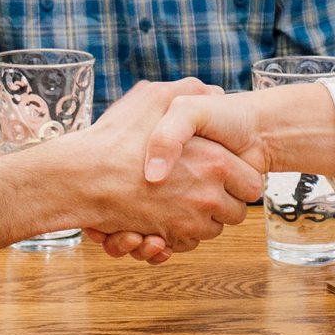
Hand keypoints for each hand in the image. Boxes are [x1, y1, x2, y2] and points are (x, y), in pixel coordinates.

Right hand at [64, 81, 263, 259]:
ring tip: (175, 201)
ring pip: (210, 232)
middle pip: (235, 213)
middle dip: (222, 205)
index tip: (226, 175)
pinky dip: (175, 238)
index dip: (240, 180)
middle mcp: (209, 196)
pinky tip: (158, 218)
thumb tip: (211, 89)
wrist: (80, 178)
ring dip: (197, 221)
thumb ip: (188, 89)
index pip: (253, 185)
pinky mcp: (167, 240)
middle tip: (200, 189)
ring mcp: (189, 222)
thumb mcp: (154, 97)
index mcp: (216, 162)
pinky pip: (185, 246)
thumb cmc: (115, 138)